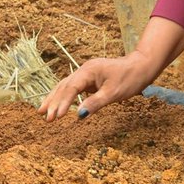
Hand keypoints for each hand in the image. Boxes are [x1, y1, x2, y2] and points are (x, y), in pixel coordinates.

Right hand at [39, 53, 156, 120]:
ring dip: (54, 98)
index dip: (62, 103)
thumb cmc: (129, 78)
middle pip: (63, 86)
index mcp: (88, 71)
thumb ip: (96, 103)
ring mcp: (85, 73)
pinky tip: (57, 103)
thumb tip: (80, 115)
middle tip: (44, 116)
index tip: (56, 116)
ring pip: (65, 86)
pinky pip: (72, 87)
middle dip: (53, 102)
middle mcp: (83, 70)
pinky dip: (63, 96)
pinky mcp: (89, 78)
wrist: (141, 66)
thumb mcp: (114, 93)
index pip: (70, 88)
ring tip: (41, 111)